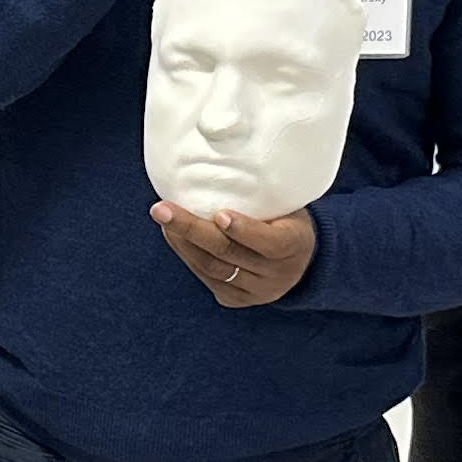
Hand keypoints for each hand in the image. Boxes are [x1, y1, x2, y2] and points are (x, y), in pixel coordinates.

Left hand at [150, 202, 314, 308]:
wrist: (300, 262)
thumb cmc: (287, 220)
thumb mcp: (288, 206)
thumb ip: (263, 195)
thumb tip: (220, 162)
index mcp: (295, 245)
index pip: (270, 242)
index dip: (244, 230)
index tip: (220, 213)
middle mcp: (276, 274)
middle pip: (228, 253)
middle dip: (191, 230)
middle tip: (162, 209)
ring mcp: (256, 291)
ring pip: (212, 268)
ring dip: (182, 242)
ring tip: (162, 218)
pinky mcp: (236, 299)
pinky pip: (207, 278)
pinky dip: (187, 255)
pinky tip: (173, 235)